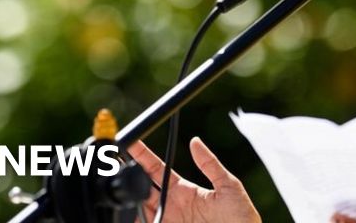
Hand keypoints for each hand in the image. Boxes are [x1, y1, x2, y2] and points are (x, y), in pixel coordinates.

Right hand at [128, 137, 260, 222]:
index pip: (157, 169)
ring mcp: (168, 221)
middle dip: (128, 176)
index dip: (142, 156)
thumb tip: (195, 141)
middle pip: (142, 188)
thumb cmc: (241, 217)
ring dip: (129, 202)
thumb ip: (210, 165)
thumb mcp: (228, 187)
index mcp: (183, 190)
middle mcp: (171, 206)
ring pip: (139, 210)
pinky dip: (136, 220)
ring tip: (118, 190)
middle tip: (115, 163)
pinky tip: (129, 215)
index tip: (130, 143)